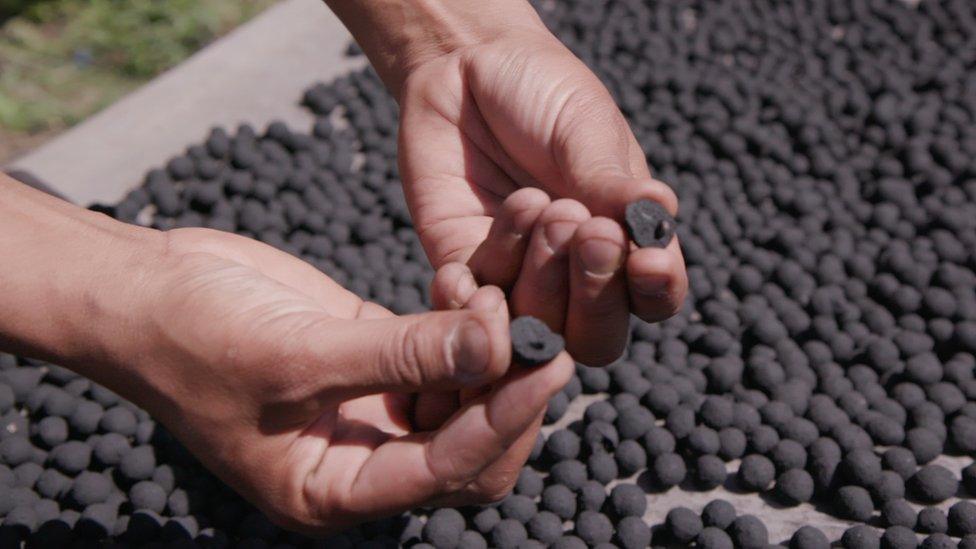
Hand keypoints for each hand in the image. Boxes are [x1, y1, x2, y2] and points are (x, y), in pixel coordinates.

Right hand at [91, 228, 572, 533]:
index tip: (547, 364)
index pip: (445, 470)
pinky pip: (438, 349)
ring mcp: (369, 405)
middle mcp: (362, 456)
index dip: (501, 420)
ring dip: (490, 349)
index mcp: (334, 488)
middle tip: (538, 328)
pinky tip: (469, 280)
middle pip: (470, 445)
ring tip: (503, 291)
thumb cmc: (195, 338)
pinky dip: (461, 321)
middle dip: (507, 390)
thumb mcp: (296, 355)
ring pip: (462, 393)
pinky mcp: (372, 355)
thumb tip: (496, 347)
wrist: (146, 292)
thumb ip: (400, 355)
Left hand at [397, 29, 687, 365]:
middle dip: (595, 293)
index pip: (653, 294)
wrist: (461, 66)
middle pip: (597, 336)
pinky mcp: (465, 268)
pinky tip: (470, 266)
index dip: (655, 290)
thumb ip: (610, 183)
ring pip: (537, 328)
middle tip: (584, 228)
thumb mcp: (584, 128)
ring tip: (534, 203)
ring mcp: (519, 276)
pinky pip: (472, 308)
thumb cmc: (539, 91)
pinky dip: (473, 296)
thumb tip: (658, 217)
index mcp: (624, 238)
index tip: (648, 259)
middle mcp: (575, 271)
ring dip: (540, 279)